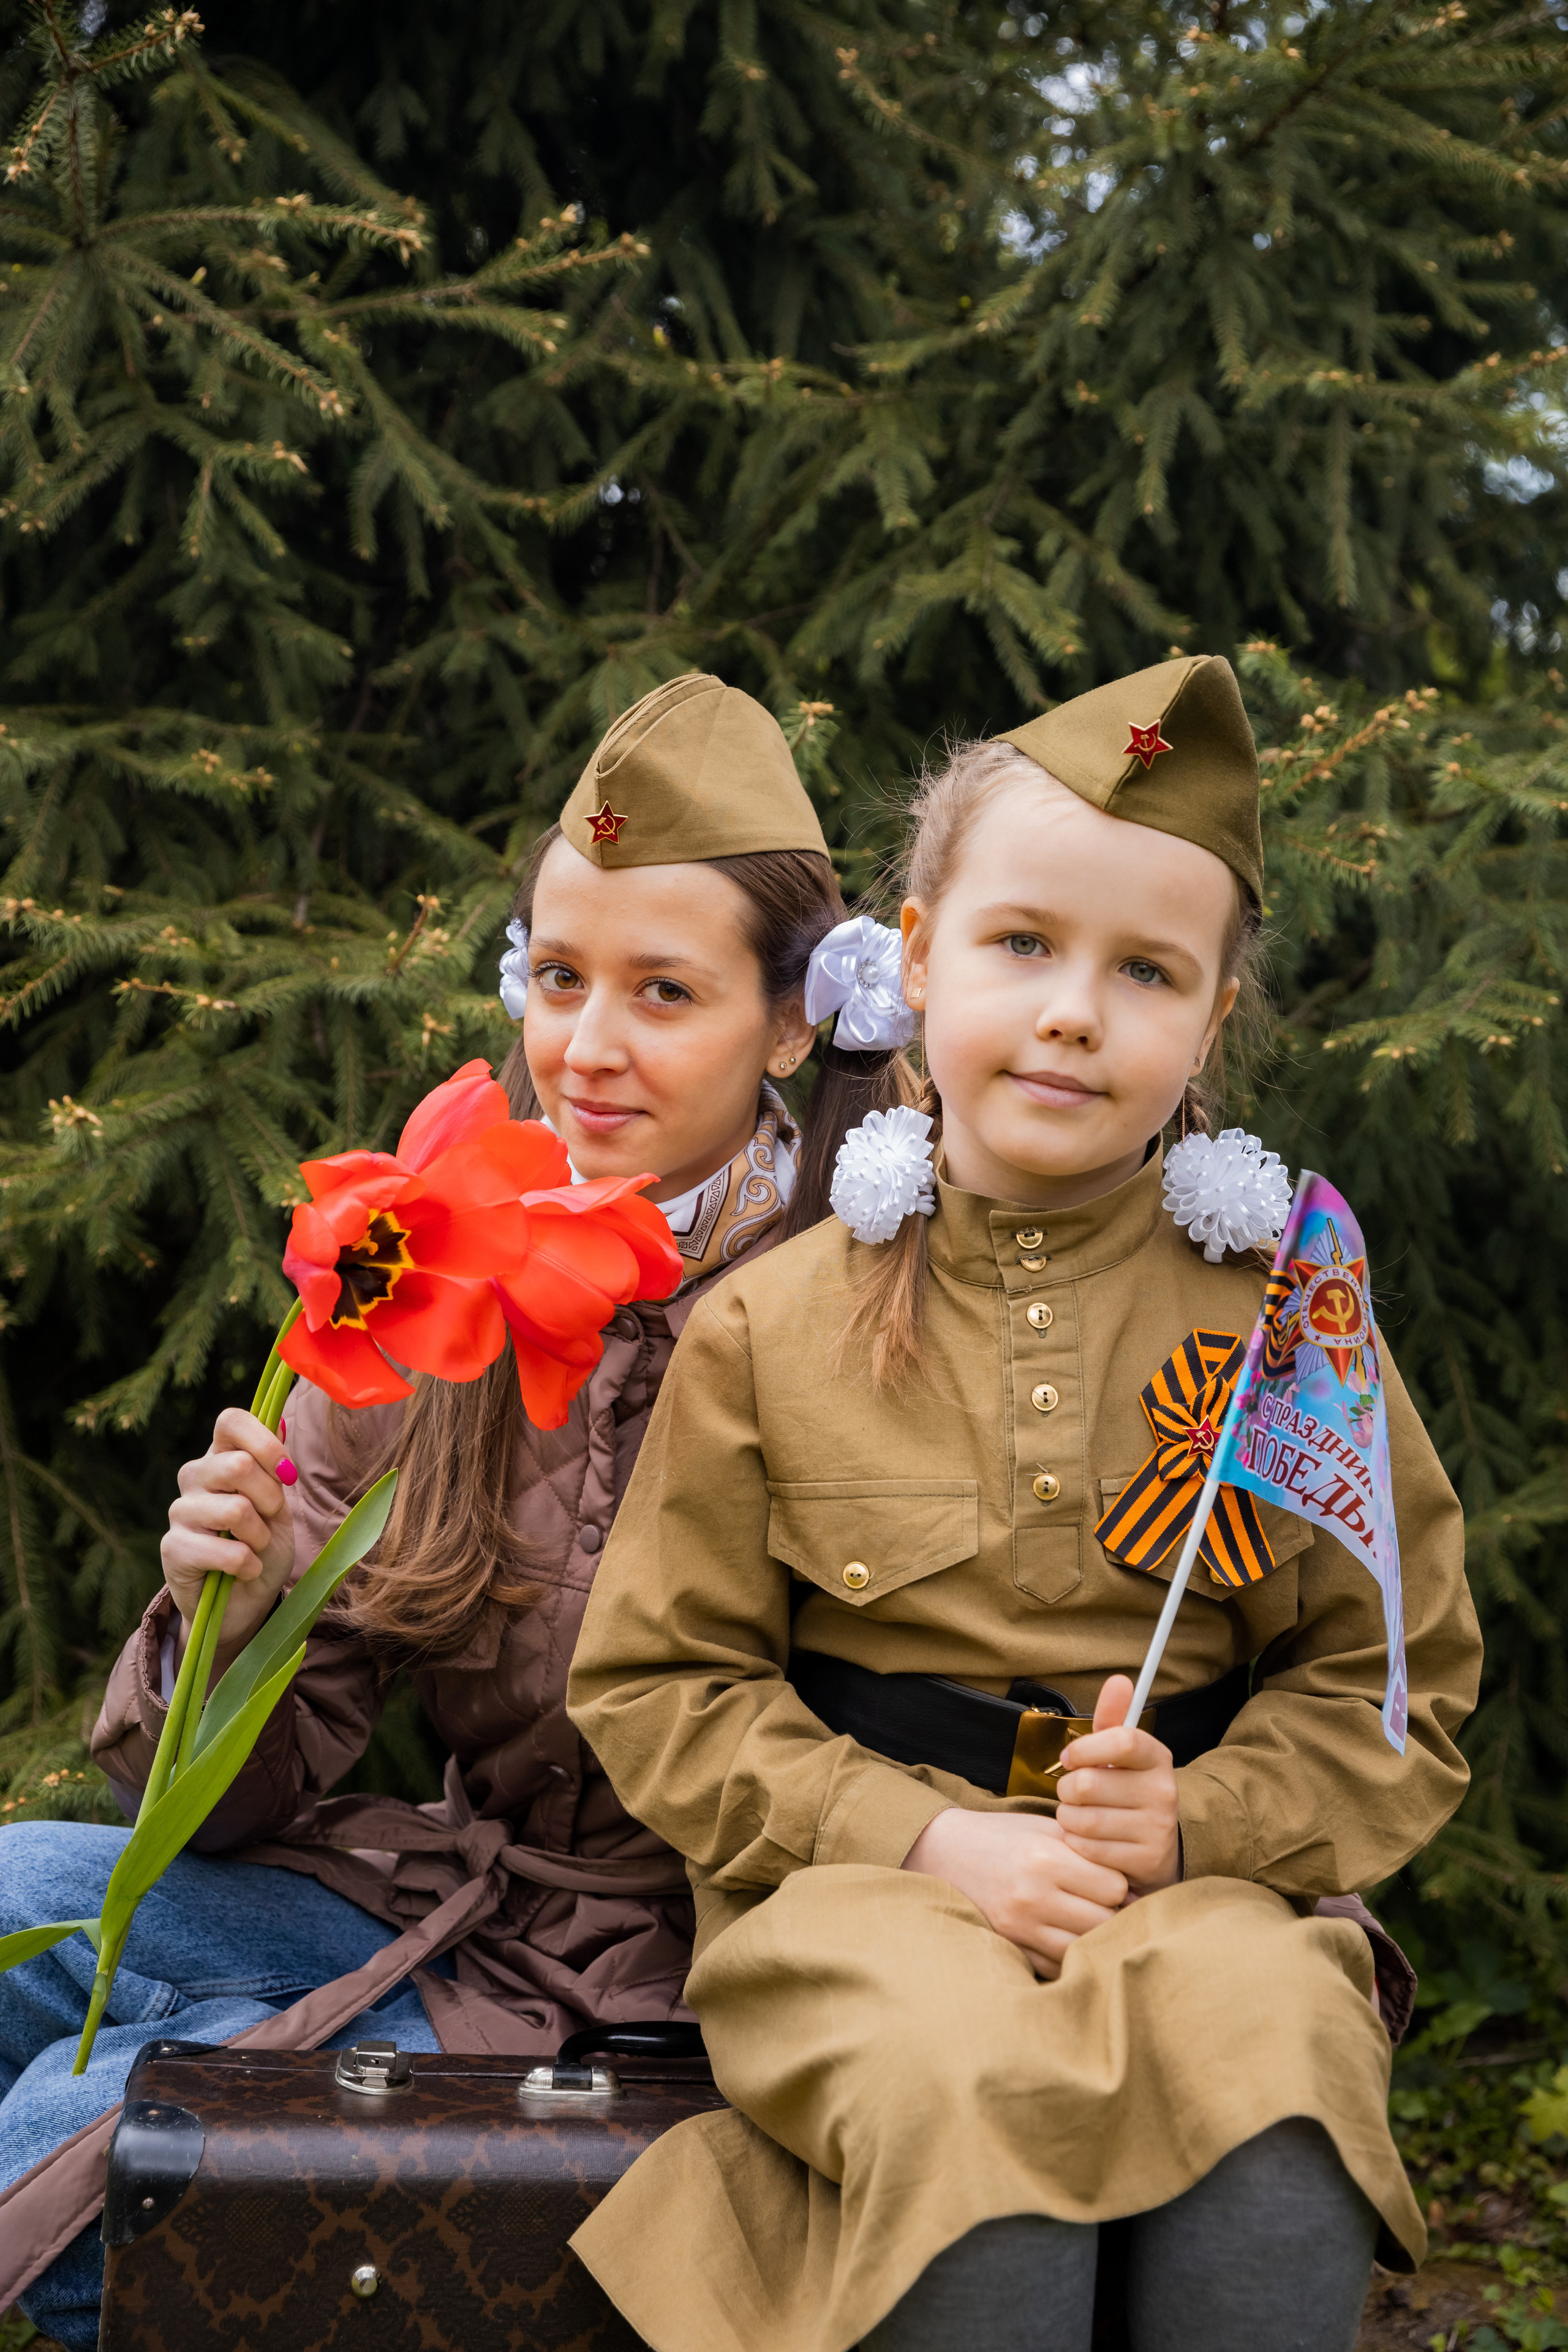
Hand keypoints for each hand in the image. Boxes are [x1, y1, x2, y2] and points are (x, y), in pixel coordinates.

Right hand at [161, 1407, 296, 1656]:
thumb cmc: (263, 1548)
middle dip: (270, 1498)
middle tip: (271, 1520)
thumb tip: (283, 1422)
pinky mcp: (173, 1548)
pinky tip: (243, 1572)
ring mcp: (179, 1511)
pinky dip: (248, 1565)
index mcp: (221, 1457)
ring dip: (260, 1537)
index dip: (263, 1441)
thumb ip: (274, 1469)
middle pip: (238, 1465)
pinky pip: (227, 1551)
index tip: (286, 1473)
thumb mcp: (277, 1507)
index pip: (230, 1421)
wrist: (244, 1602)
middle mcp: (194, 1476)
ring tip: (255, 1549)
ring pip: (235, 1509)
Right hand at [901, 1806, 1126, 1979]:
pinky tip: (1061, 1933)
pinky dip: (1067, 1955)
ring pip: (1083, 1948)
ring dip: (1090, 1935)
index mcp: (1046, 1859)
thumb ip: (1087, 1852)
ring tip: (1084, 1917)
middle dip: (1109, 1912)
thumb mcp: (1044, 1829)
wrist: (944, 1852)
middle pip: (1104, 1922)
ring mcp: (1019, 1927)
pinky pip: (1056, 1965)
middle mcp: (1033, 1896)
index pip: (1114, 1886)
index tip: (1106, 1877)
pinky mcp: (1009, 1946)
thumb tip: (1132, 1888)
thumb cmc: (1003, 1836)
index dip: (1117, 1882)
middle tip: (1101, 1902)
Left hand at [1054, 1674, 1180, 1896]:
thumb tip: (1119, 1679)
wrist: (1157, 1846)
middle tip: (1071, 1792)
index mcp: (1158, 1757)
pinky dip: (1076, 1842)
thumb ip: (1113, 1718)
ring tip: (1075, 1814)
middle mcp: (1164, 1791)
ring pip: (1085, 1819)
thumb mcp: (1121, 1755)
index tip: (1070, 1757)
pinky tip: (1084, 1838)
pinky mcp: (1146, 1860)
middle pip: (1090, 1783)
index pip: (1121, 1740)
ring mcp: (1158, 1828)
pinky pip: (1089, 1848)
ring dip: (1068, 1817)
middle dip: (1067, 1788)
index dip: (1085, 1748)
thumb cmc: (1128, 1790)